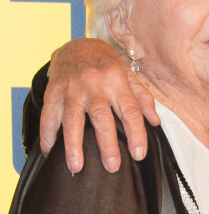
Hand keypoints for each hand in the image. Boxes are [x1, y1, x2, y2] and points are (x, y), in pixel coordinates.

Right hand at [39, 38, 159, 172]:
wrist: (78, 46)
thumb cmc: (108, 66)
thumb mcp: (130, 76)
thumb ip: (143, 99)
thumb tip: (155, 122)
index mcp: (117, 82)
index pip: (130, 110)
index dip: (136, 133)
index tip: (139, 154)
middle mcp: (94, 85)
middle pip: (101, 117)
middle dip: (107, 143)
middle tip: (112, 166)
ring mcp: (72, 89)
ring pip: (72, 119)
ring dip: (73, 144)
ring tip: (76, 167)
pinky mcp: (53, 92)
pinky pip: (48, 116)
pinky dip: (47, 135)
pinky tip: (49, 152)